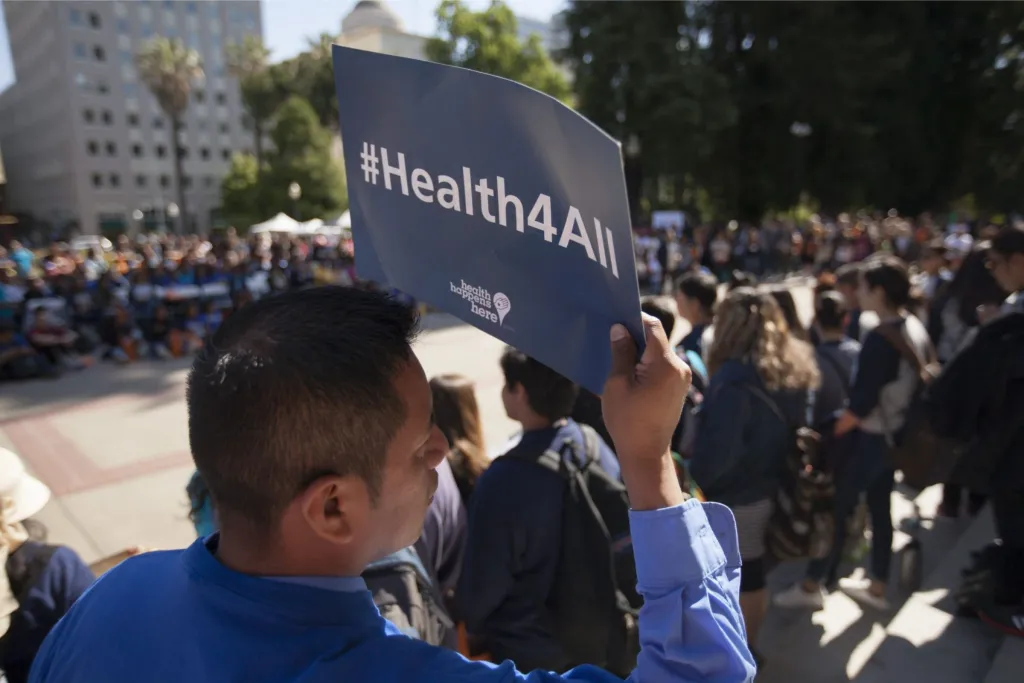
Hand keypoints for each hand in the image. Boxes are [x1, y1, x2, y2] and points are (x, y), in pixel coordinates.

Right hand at [603, 315, 691, 509]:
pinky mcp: (678, 388)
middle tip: (612, 337)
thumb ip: (620, 353)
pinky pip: (661, 367)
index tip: (616, 318)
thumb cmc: (627, 421)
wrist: (646, 454)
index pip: (652, 327)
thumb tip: (620, 329)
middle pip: (656, 340)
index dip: (634, 319)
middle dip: (634, 336)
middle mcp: (679, 368)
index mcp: (665, 364)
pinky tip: (628, 373)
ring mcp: (681, 379)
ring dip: (639, 352)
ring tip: (617, 357)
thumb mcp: (617, 384)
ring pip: (658, 353)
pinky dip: (646, 365)